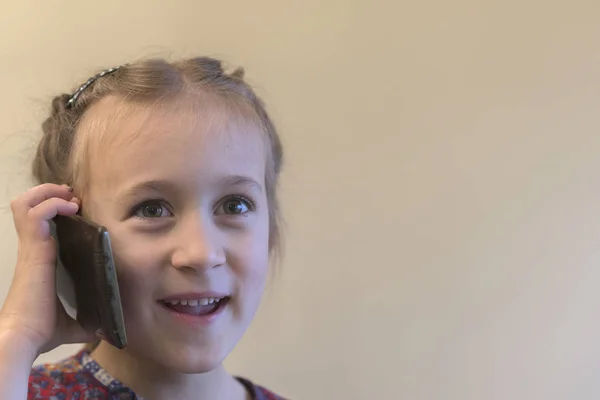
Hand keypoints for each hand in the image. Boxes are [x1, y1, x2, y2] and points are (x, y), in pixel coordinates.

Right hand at [0, 183, 94, 356]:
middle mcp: (32, 249)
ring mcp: (31, 247)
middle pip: (27, 205)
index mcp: (39, 260)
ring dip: (48, 193)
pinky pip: (36, 214)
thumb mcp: (72, 323)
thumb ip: (87, 321)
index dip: (53, 208)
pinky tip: (71, 209)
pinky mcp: (34, 249)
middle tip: (71, 197)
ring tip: (69, 198)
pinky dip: (53, 204)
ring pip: (26, 203)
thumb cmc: (42, 330)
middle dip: (49, 193)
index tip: (75, 207)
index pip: (38, 222)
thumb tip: (106, 329)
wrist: (24, 337)